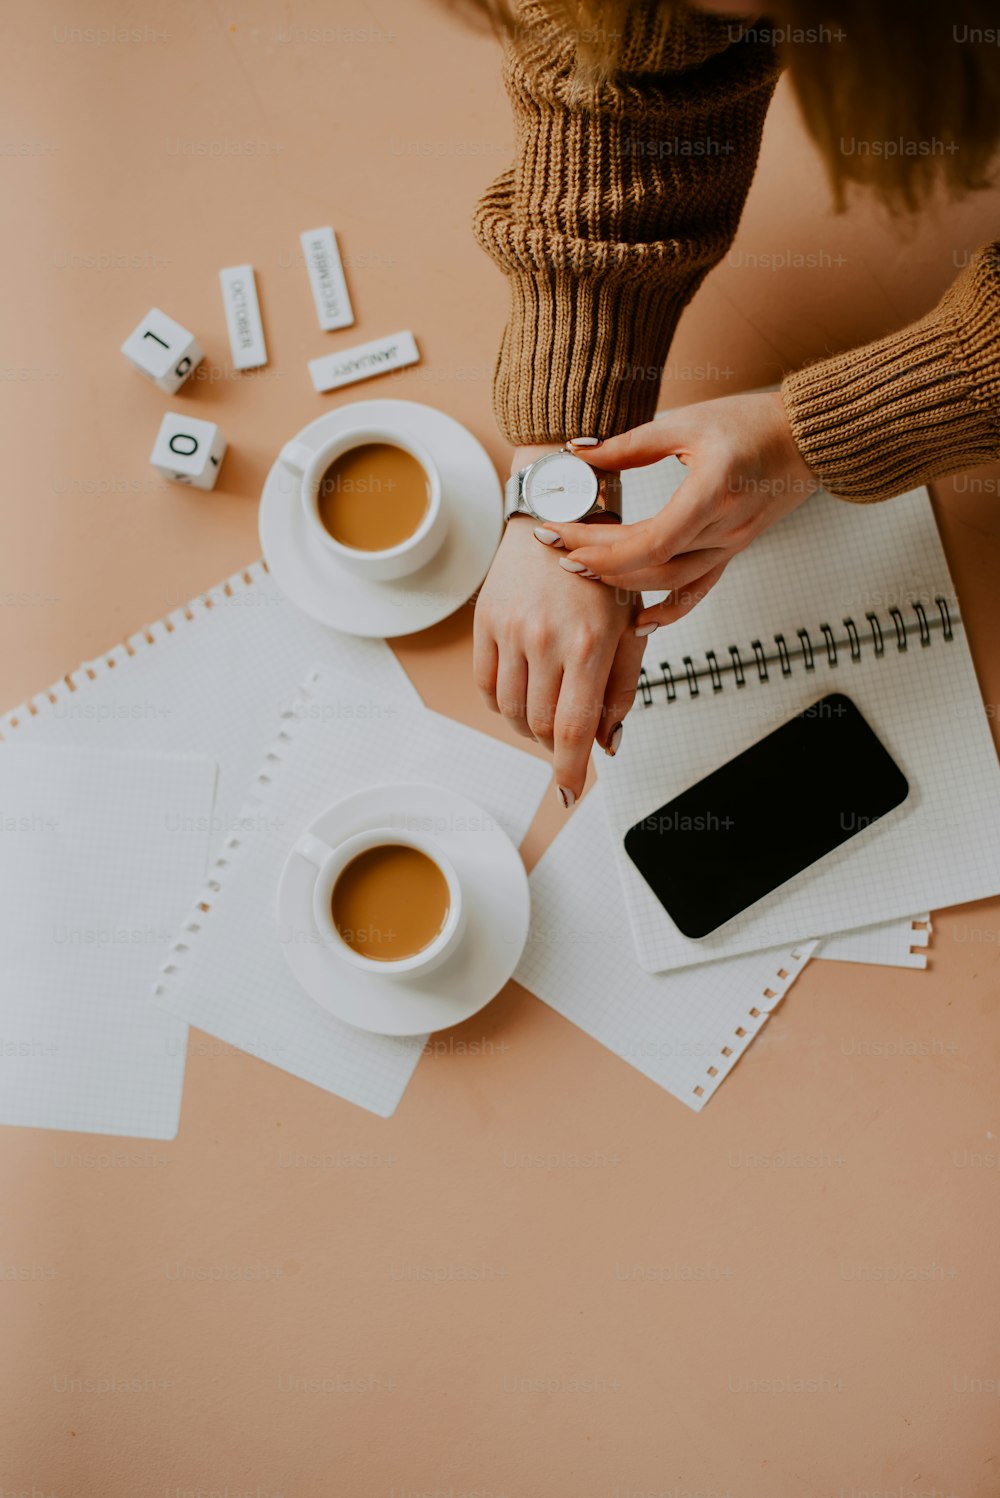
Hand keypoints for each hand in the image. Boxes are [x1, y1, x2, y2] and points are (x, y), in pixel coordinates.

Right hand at [474, 447, 645, 806]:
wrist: (557, 514)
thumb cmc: (602, 572)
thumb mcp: (630, 626)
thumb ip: (621, 687)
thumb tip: (607, 742)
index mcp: (591, 642)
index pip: (573, 726)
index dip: (569, 769)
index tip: (567, 795)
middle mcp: (547, 638)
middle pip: (542, 725)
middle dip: (556, 744)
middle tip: (568, 737)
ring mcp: (511, 631)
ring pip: (513, 712)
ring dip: (531, 727)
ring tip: (549, 710)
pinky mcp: (486, 623)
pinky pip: (488, 687)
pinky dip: (505, 705)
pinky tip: (523, 694)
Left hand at [531, 392, 820, 632]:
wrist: (807, 438)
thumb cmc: (753, 422)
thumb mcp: (688, 424)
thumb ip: (631, 444)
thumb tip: (579, 453)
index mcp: (713, 492)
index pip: (647, 541)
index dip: (598, 546)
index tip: (559, 533)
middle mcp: (724, 529)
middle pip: (650, 565)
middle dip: (596, 561)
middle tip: (554, 547)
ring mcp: (731, 546)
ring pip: (669, 583)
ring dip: (621, 582)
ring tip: (581, 568)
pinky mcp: (732, 551)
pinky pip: (697, 590)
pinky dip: (668, 610)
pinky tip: (639, 623)